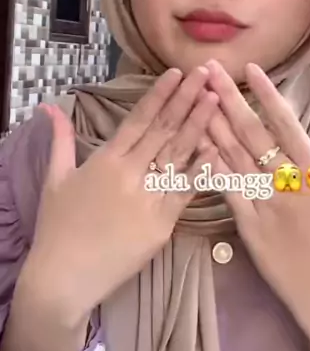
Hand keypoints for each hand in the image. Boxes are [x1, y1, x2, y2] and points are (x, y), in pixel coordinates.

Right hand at [3, 67, 217, 350]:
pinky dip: (202, 171)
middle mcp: (129, 174)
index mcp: (106, 160)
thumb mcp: (55, 178)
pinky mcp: (161, 224)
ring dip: (200, 125)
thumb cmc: (58, 227)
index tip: (177, 72)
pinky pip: (185, 193)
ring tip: (217, 100)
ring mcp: (148, 199)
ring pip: (179, 155)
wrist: (63, 278)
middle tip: (206, 74)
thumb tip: (50, 105)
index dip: (160, 94)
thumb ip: (60, 139)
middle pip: (164, 130)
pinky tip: (217, 149)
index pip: (138, 119)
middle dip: (186, 99)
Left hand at [206, 60, 309, 350]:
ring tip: (196, 98)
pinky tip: (197, 146)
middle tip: (210, 71)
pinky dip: (212, 166)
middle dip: (229, 98)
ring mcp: (266, 205)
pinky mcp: (249, 228)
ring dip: (213, 125)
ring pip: (234, 157)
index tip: (250, 68)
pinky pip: (227, 191)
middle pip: (253, 133)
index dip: (267, 93)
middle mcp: (289, 183)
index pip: (287, 123)